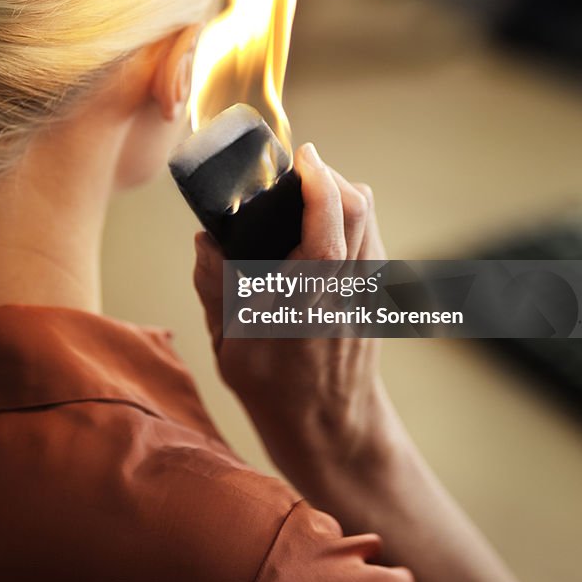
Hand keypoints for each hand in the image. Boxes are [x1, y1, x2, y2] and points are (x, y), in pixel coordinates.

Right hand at [193, 143, 395, 504]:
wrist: (329, 428)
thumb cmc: (274, 390)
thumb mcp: (228, 343)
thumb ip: (214, 286)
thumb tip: (206, 238)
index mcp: (306, 296)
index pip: (329, 223)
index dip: (319, 178)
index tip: (302, 154)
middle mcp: (346, 286)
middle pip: (358, 205)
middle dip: (329, 174)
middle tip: (297, 168)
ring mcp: (367, 287)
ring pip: (368, 216)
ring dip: (341, 192)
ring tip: (306, 190)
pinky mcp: (376, 290)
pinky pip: (369, 234)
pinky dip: (349, 214)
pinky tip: (318, 225)